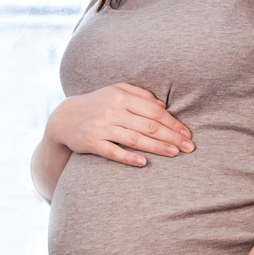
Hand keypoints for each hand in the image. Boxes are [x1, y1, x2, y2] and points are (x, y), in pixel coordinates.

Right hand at [45, 83, 193, 166]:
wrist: (63, 117)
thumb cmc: (97, 103)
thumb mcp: (116, 91)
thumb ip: (140, 95)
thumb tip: (163, 105)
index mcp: (122, 97)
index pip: (154, 111)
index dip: (173, 122)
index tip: (187, 133)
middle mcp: (113, 111)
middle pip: (149, 125)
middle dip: (172, 136)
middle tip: (189, 147)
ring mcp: (102, 127)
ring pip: (135, 138)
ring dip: (157, 147)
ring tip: (175, 153)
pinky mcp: (91, 142)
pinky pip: (112, 151)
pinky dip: (128, 157)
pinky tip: (143, 163)